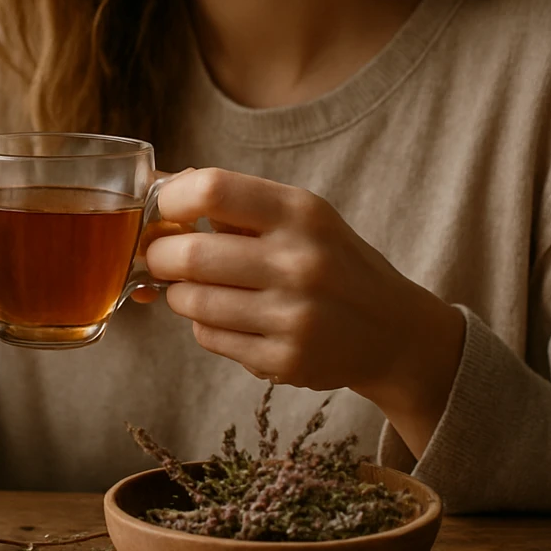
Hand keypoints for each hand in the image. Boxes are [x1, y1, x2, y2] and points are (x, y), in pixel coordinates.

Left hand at [144, 167, 465, 457]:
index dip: (170, 198)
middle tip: (161, 257)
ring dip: (178, 293)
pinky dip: (204, 325)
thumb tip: (158, 192)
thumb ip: (236, 203)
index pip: (212, 190)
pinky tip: (226, 317)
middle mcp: (301, 262)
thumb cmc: (330, 261)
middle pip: (191, 254)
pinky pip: (209, 338)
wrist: (392, 330)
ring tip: (192, 288)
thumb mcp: (300, 217)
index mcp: (301, 213)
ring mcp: (295, 315)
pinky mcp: (287, 360)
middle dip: (160, 255)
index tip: (163, 209)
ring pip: (192, 302)